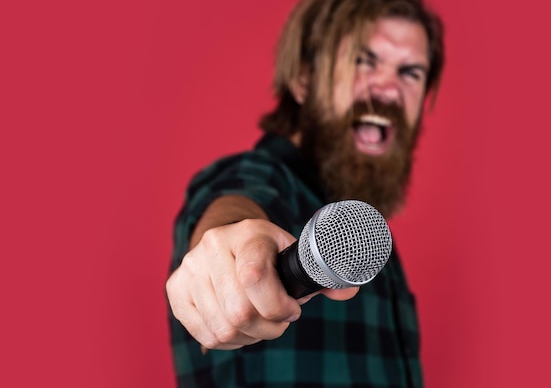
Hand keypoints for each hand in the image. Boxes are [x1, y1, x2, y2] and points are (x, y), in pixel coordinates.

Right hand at [166, 218, 357, 349]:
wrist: (227, 241)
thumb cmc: (268, 253)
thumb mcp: (294, 256)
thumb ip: (322, 275)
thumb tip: (350, 289)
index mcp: (247, 234)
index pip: (255, 277)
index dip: (277, 306)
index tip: (293, 310)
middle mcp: (213, 246)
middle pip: (239, 312)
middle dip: (268, 327)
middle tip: (278, 321)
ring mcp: (190, 268)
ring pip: (223, 328)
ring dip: (249, 336)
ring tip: (259, 323)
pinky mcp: (176, 289)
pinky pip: (204, 334)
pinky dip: (227, 340)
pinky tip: (239, 326)